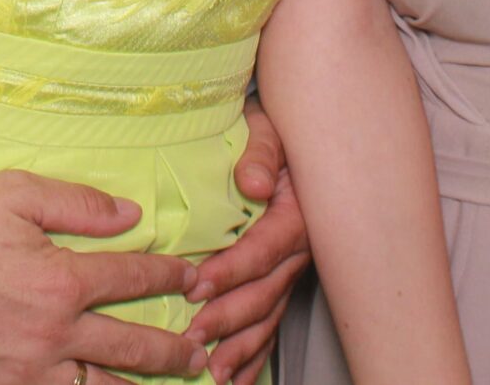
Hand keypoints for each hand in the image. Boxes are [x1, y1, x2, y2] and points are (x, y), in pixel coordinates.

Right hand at [0, 170, 211, 384]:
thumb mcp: (10, 194)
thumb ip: (77, 204)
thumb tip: (130, 215)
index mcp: (60, 282)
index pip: (133, 280)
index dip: (170, 277)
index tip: (192, 277)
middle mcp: (51, 337)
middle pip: (132, 351)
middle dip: (174, 352)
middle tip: (201, 355)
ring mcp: (23, 376)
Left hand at [185, 100, 310, 383]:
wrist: (297, 143)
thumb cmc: (276, 133)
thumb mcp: (269, 129)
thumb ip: (261, 153)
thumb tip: (253, 182)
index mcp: (295, 216)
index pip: (262, 251)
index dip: (230, 271)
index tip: (196, 286)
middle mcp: (297, 252)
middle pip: (263, 294)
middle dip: (227, 319)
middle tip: (192, 336)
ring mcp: (290, 273)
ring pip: (268, 318)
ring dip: (241, 348)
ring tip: (213, 372)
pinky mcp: (281, 284)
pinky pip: (272, 326)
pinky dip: (255, 356)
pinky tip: (235, 379)